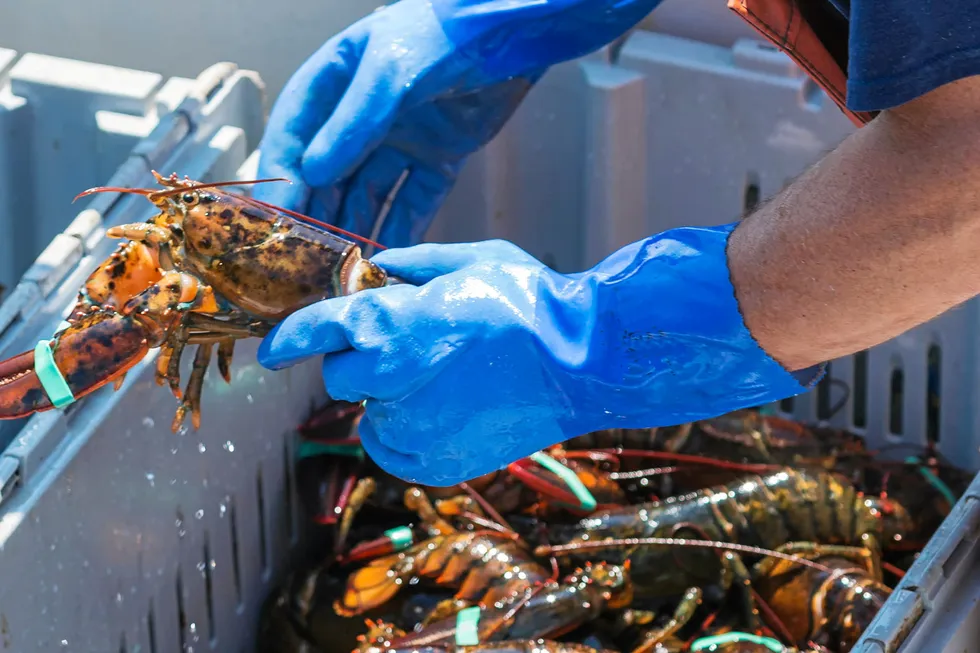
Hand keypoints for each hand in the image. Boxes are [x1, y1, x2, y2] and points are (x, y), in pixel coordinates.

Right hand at [254, 0, 540, 248]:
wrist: (511, 31)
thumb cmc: (442, 34)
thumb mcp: (388, 74)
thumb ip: (352, 125)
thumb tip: (311, 174)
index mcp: (334, 83)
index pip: (295, 136)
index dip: (283, 178)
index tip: (277, 220)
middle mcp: (361, 116)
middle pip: (330, 174)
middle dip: (318, 215)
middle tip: (307, 257)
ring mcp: (400, 139)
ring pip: (369, 194)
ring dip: (356, 228)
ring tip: (345, 268)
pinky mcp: (437, 158)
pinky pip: (414, 201)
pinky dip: (403, 228)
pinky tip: (389, 258)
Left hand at [257, 227, 822, 485]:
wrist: (583, 363)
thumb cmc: (531, 305)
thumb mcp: (470, 260)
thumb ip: (412, 264)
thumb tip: (376, 267)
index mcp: (394, 322)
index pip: (318, 330)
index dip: (290, 338)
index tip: (273, 351)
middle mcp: (392, 377)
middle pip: (341, 376)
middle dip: (363, 361)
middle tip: (412, 349)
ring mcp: (413, 426)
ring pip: (370, 415)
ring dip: (389, 398)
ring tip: (444, 380)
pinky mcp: (434, 460)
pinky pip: (395, 447)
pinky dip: (409, 432)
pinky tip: (449, 409)